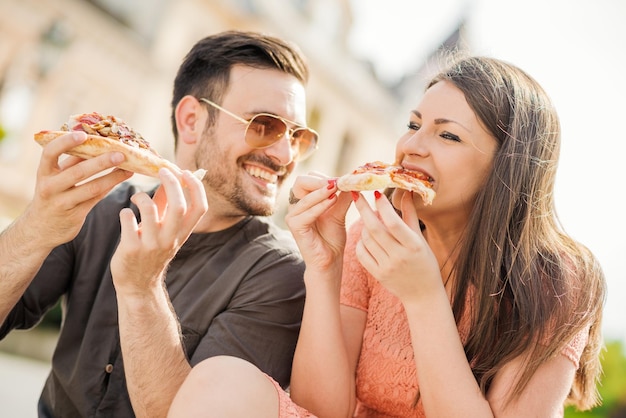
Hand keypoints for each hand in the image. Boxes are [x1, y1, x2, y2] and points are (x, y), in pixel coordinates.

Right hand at [24, 131, 132, 248]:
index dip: (65, 142)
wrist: (40, 229)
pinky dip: (110, 187)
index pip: (50, 153)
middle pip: (78, 171)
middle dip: (101, 162)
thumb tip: (94, 141)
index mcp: (43, 173)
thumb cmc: (52, 194)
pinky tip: (122, 178)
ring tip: (129, 168)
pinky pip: (96, 199)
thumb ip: (70, 162)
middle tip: (121, 154)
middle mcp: (50, 187)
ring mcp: (62, 202)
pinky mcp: (75, 215)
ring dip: (113, 177)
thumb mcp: (54, 177)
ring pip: (92, 187)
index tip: (83, 134)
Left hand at [110, 169, 207, 294]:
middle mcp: (171, 239)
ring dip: (141, 197)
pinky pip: (127, 219)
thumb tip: (169, 177)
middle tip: (161, 171)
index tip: (186, 172)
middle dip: (171, 183)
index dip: (196, 187)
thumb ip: (166, 204)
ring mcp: (151, 245)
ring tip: (136, 198)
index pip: (200, 207)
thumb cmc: (151, 250)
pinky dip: (125, 212)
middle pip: (178, 205)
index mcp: (183, 233)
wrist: (138, 285)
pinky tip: (125, 215)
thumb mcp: (165, 230)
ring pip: (149, 210)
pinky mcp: (131, 249)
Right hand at [285, 174, 351, 271]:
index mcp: (304, 200)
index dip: (324, 177)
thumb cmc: (332, 237)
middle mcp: (295, 206)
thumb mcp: (339, 211)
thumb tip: (351, 179)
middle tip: (337, 182)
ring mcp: (292, 216)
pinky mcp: (294, 226)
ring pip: (305, 196)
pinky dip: (320, 205)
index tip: (342, 179)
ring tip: (338, 188)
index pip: (309, 179)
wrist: (330, 260)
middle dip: (320, 180)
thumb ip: (342, 196)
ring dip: (322, 191)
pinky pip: (306, 212)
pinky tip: (333, 201)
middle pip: (301, 181)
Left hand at [352, 190, 441, 302]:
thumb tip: (406, 191)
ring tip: (370, 219)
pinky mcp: (377, 274)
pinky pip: (361, 253)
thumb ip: (410, 215)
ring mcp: (386, 267)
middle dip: (363, 209)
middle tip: (357, 195)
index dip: (383, 206)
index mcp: (413, 245)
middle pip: (374, 229)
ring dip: (364, 225)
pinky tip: (367, 237)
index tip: (376, 193)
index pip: (393, 222)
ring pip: (366, 239)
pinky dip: (361, 241)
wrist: (423, 294)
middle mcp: (399, 256)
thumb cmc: (425, 262)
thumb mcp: (420, 239)